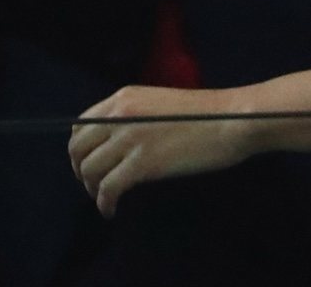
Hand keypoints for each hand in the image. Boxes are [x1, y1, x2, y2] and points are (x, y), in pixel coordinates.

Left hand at [67, 85, 253, 217]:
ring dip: (92, 189)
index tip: (89, 163)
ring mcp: (130, 139)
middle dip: (80, 170)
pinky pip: (109, 188)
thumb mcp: (158, 104)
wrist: (231, 120)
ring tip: (103, 199)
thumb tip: (117, 141)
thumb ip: (133, 117)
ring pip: (90, 169)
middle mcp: (119, 115)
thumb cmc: (205, 114)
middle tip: (92, 184)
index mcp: (122, 98)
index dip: (80, 149)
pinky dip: (104, 203)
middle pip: (78, 148)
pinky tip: (110, 211)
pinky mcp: (143, 163)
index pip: (81, 125)